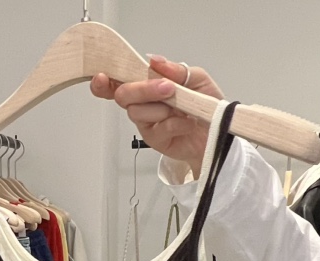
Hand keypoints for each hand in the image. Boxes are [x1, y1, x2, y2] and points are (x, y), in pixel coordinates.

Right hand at [90, 56, 222, 177]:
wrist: (217, 131)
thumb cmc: (205, 104)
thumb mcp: (196, 78)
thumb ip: (175, 70)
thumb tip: (155, 61)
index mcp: (148, 85)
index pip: (119, 81)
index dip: (105, 81)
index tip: (102, 77)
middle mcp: (143, 103)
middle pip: (124, 95)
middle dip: (144, 90)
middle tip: (167, 88)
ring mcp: (147, 122)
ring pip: (138, 112)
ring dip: (162, 108)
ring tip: (183, 108)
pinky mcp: (154, 140)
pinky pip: (158, 128)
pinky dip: (176, 123)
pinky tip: (187, 122)